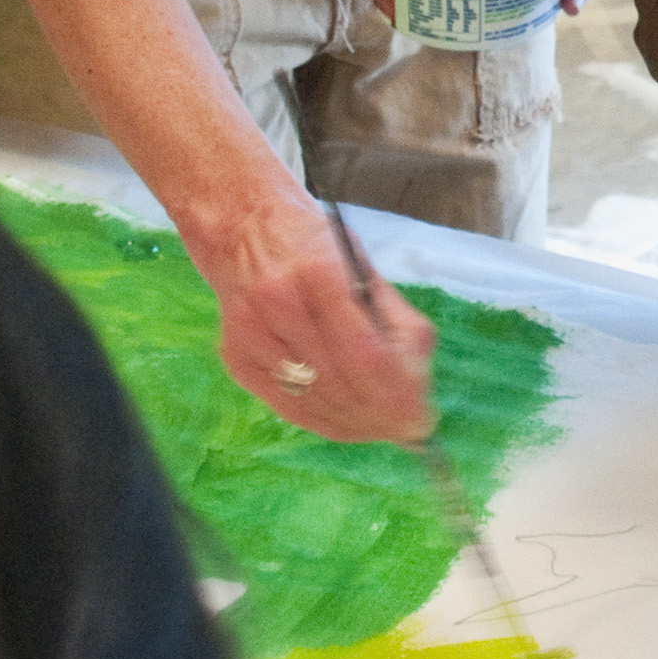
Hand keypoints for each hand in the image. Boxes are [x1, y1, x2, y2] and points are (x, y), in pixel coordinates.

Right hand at [187, 190, 435, 441]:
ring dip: (355, 424)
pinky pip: (287, 407)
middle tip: (407, 428)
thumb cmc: (319, 249)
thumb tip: (417, 396)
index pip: (368, 357)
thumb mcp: (369, 274)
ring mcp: (251, 333)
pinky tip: (347, 419)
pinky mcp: (235, 357)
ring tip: (381, 425)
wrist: (245, 230)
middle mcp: (280, 303)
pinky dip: (324, 421)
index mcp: (323, 273)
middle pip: (341, 385)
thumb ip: (398, 328)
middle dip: (381, 416)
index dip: (397, 397)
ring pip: (314, 403)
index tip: (422, 420)